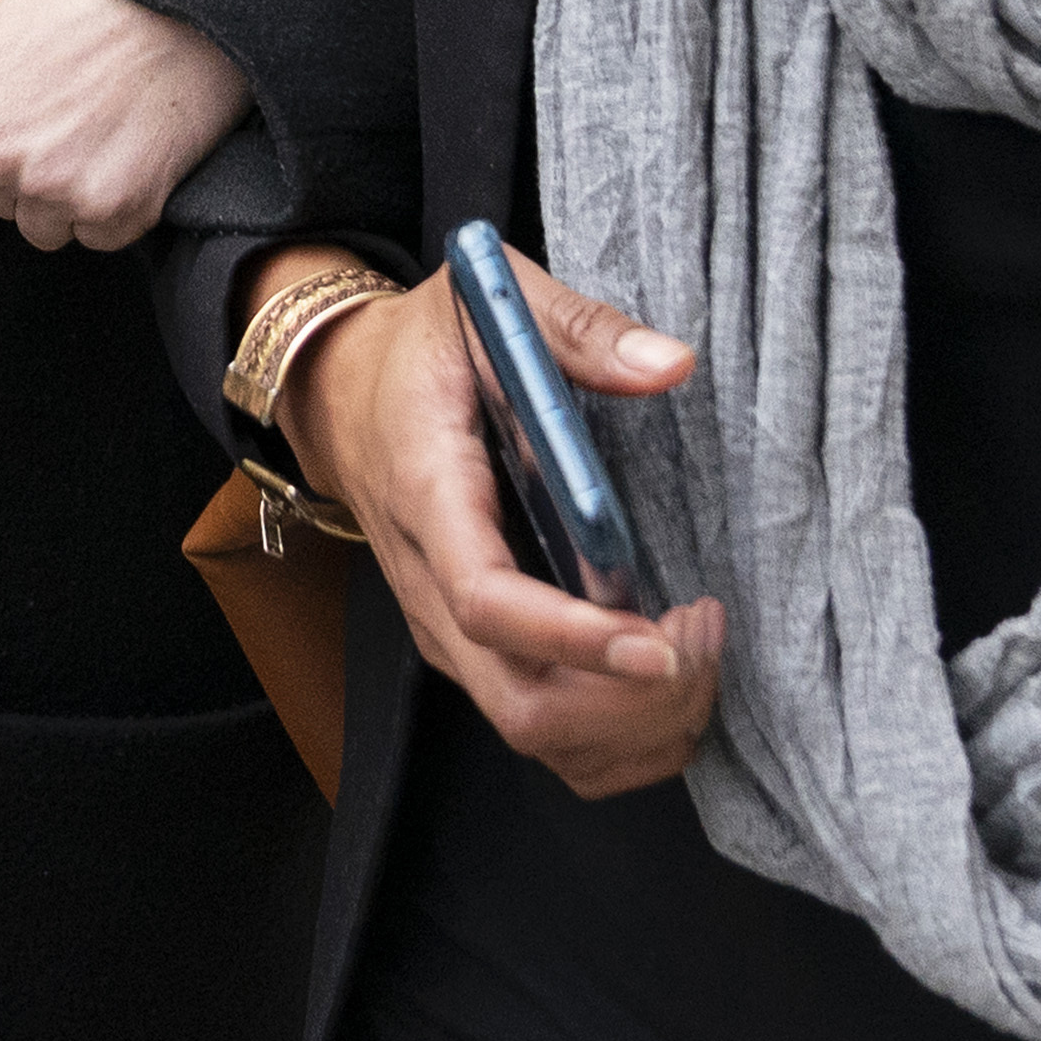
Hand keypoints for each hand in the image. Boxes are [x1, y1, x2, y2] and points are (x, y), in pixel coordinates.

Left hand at [0, 0, 248, 250]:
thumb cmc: (80, 10)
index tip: (15, 123)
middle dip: (26, 173)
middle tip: (71, 106)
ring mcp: (51, 186)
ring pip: (46, 227)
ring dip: (73, 191)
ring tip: (105, 121)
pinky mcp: (112, 209)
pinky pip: (99, 235)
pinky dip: (122, 202)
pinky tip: (136, 145)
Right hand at [264, 240, 722, 799]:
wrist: (341, 393)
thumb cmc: (422, 351)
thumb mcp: (492, 304)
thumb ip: (581, 331)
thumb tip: (671, 364)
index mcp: (430, 497)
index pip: (489, 602)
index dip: (574, 638)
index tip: (658, 641)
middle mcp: (429, 588)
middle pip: (520, 702)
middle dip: (627, 700)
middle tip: (699, 634)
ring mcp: (448, 633)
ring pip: (537, 734)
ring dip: (633, 723)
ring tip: (697, 646)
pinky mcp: (473, 654)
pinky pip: (545, 733)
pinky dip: (619, 735)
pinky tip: (669, 679)